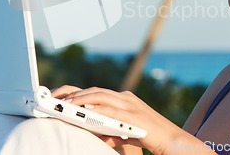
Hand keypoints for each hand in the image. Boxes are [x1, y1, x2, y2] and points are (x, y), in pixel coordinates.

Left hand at [52, 85, 184, 154]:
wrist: (172, 140)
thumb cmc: (148, 137)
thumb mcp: (125, 131)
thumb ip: (110, 129)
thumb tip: (93, 131)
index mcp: (123, 99)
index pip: (97, 91)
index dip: (78, 92)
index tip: (62, 97)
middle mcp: (125, 98)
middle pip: (95, 90)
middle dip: (75, 93)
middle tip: (57, 97)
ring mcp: (130, 105)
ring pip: (101, 96)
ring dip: (82, 99)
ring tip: (66, 104)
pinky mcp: (133, 115)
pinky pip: (112, 110)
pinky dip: (97, 109)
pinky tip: (85, 111)